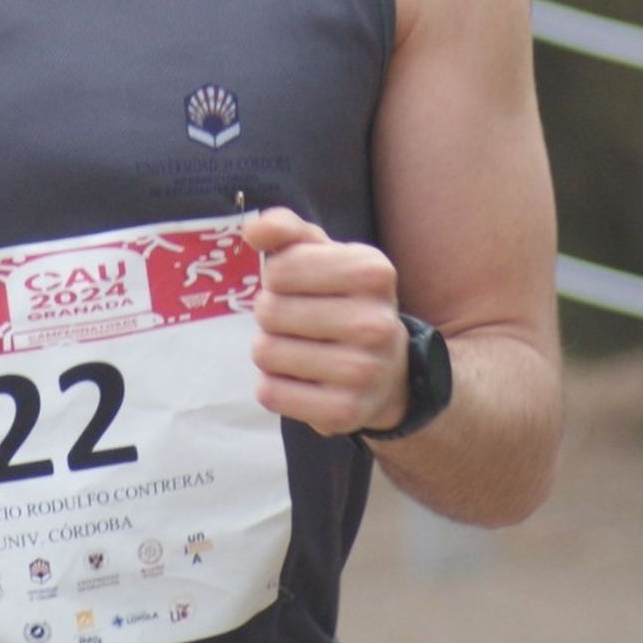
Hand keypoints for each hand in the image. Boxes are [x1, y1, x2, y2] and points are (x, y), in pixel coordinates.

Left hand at [242, 207, 409, 437]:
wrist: (389, 372)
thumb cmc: (345, 300)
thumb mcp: (324, 254)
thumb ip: (286, 230)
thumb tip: (253, 230)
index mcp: (373, 272)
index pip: (280, 269)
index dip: (276, 276)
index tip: (298, 286)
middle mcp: (375, 322)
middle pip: (269, 311)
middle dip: (270, 314)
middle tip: (295, 321)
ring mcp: (363, 371)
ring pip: (265, 353)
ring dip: (268, 349)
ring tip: (296, 348)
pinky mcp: (345, 412)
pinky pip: (270, 393)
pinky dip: (272, 385)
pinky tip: (297, 378)